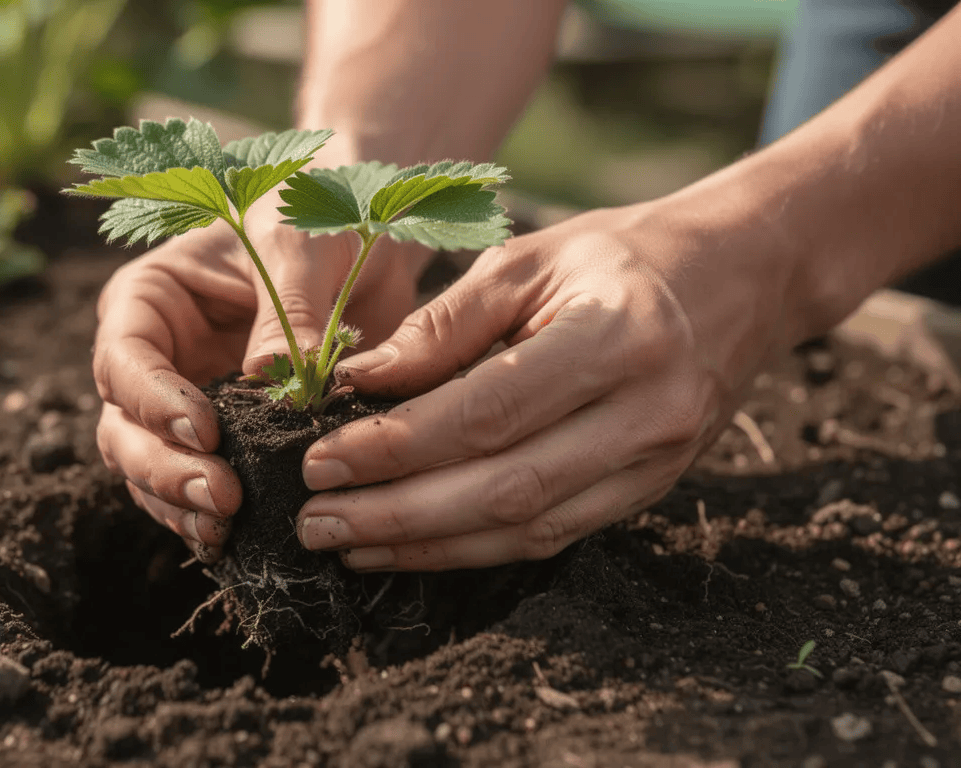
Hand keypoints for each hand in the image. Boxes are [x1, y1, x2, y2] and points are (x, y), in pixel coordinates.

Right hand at [93, 206, 428, 560]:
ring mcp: (185, 402)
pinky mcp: (226, 438)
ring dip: (181, 503)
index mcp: (150, 301)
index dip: (155, 404)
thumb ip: (287, 311)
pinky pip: (200, 484)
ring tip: (227, 526)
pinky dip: (211, 513)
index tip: (208, 432)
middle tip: (221, 497)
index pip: (124, 361)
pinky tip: (240, 536)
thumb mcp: (302, 246)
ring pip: (153, 468)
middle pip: (125, 428)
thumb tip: (269, 382)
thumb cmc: (315, 215)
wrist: (362, 236)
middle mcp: (155, 358)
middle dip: (164, 469)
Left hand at [294, 202, 798, 570]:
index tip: (321, 459)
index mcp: (616, 337)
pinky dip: (475, 549)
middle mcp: (645, 412)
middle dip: (398, 514)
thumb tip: (360, 382)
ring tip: (348, 543)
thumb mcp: (530, 259)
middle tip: (316, 521)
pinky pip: (554, 538)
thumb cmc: (623, 254)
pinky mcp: (651, 490)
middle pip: (503, 488)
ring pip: (526, 529)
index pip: (486, 412)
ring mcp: (656, 462)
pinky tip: (412, 545)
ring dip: (428, 546)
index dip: (396, 445)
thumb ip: (444, 323)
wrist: (745, 276)